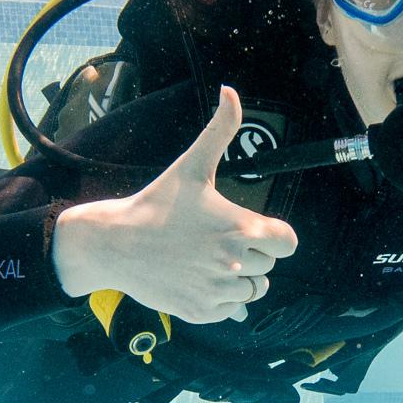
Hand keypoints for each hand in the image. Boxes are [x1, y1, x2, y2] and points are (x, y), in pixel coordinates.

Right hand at [51, 86, 298, 322]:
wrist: (115, 243)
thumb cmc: (156, 203)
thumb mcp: (192, 166)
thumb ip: (220, 130)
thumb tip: (230, 90)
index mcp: (243, 229)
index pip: (288, 243)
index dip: (273, 236)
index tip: (252, 230)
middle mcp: (236, 264)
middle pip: (269, 266)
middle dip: (251, 255)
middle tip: (217, 241)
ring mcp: (219, 291)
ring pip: (254, 291)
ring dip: (240, 279)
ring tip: (210, 261)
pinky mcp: (203, 312)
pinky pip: (233, 310)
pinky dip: (222, 299)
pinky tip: (199, 279)